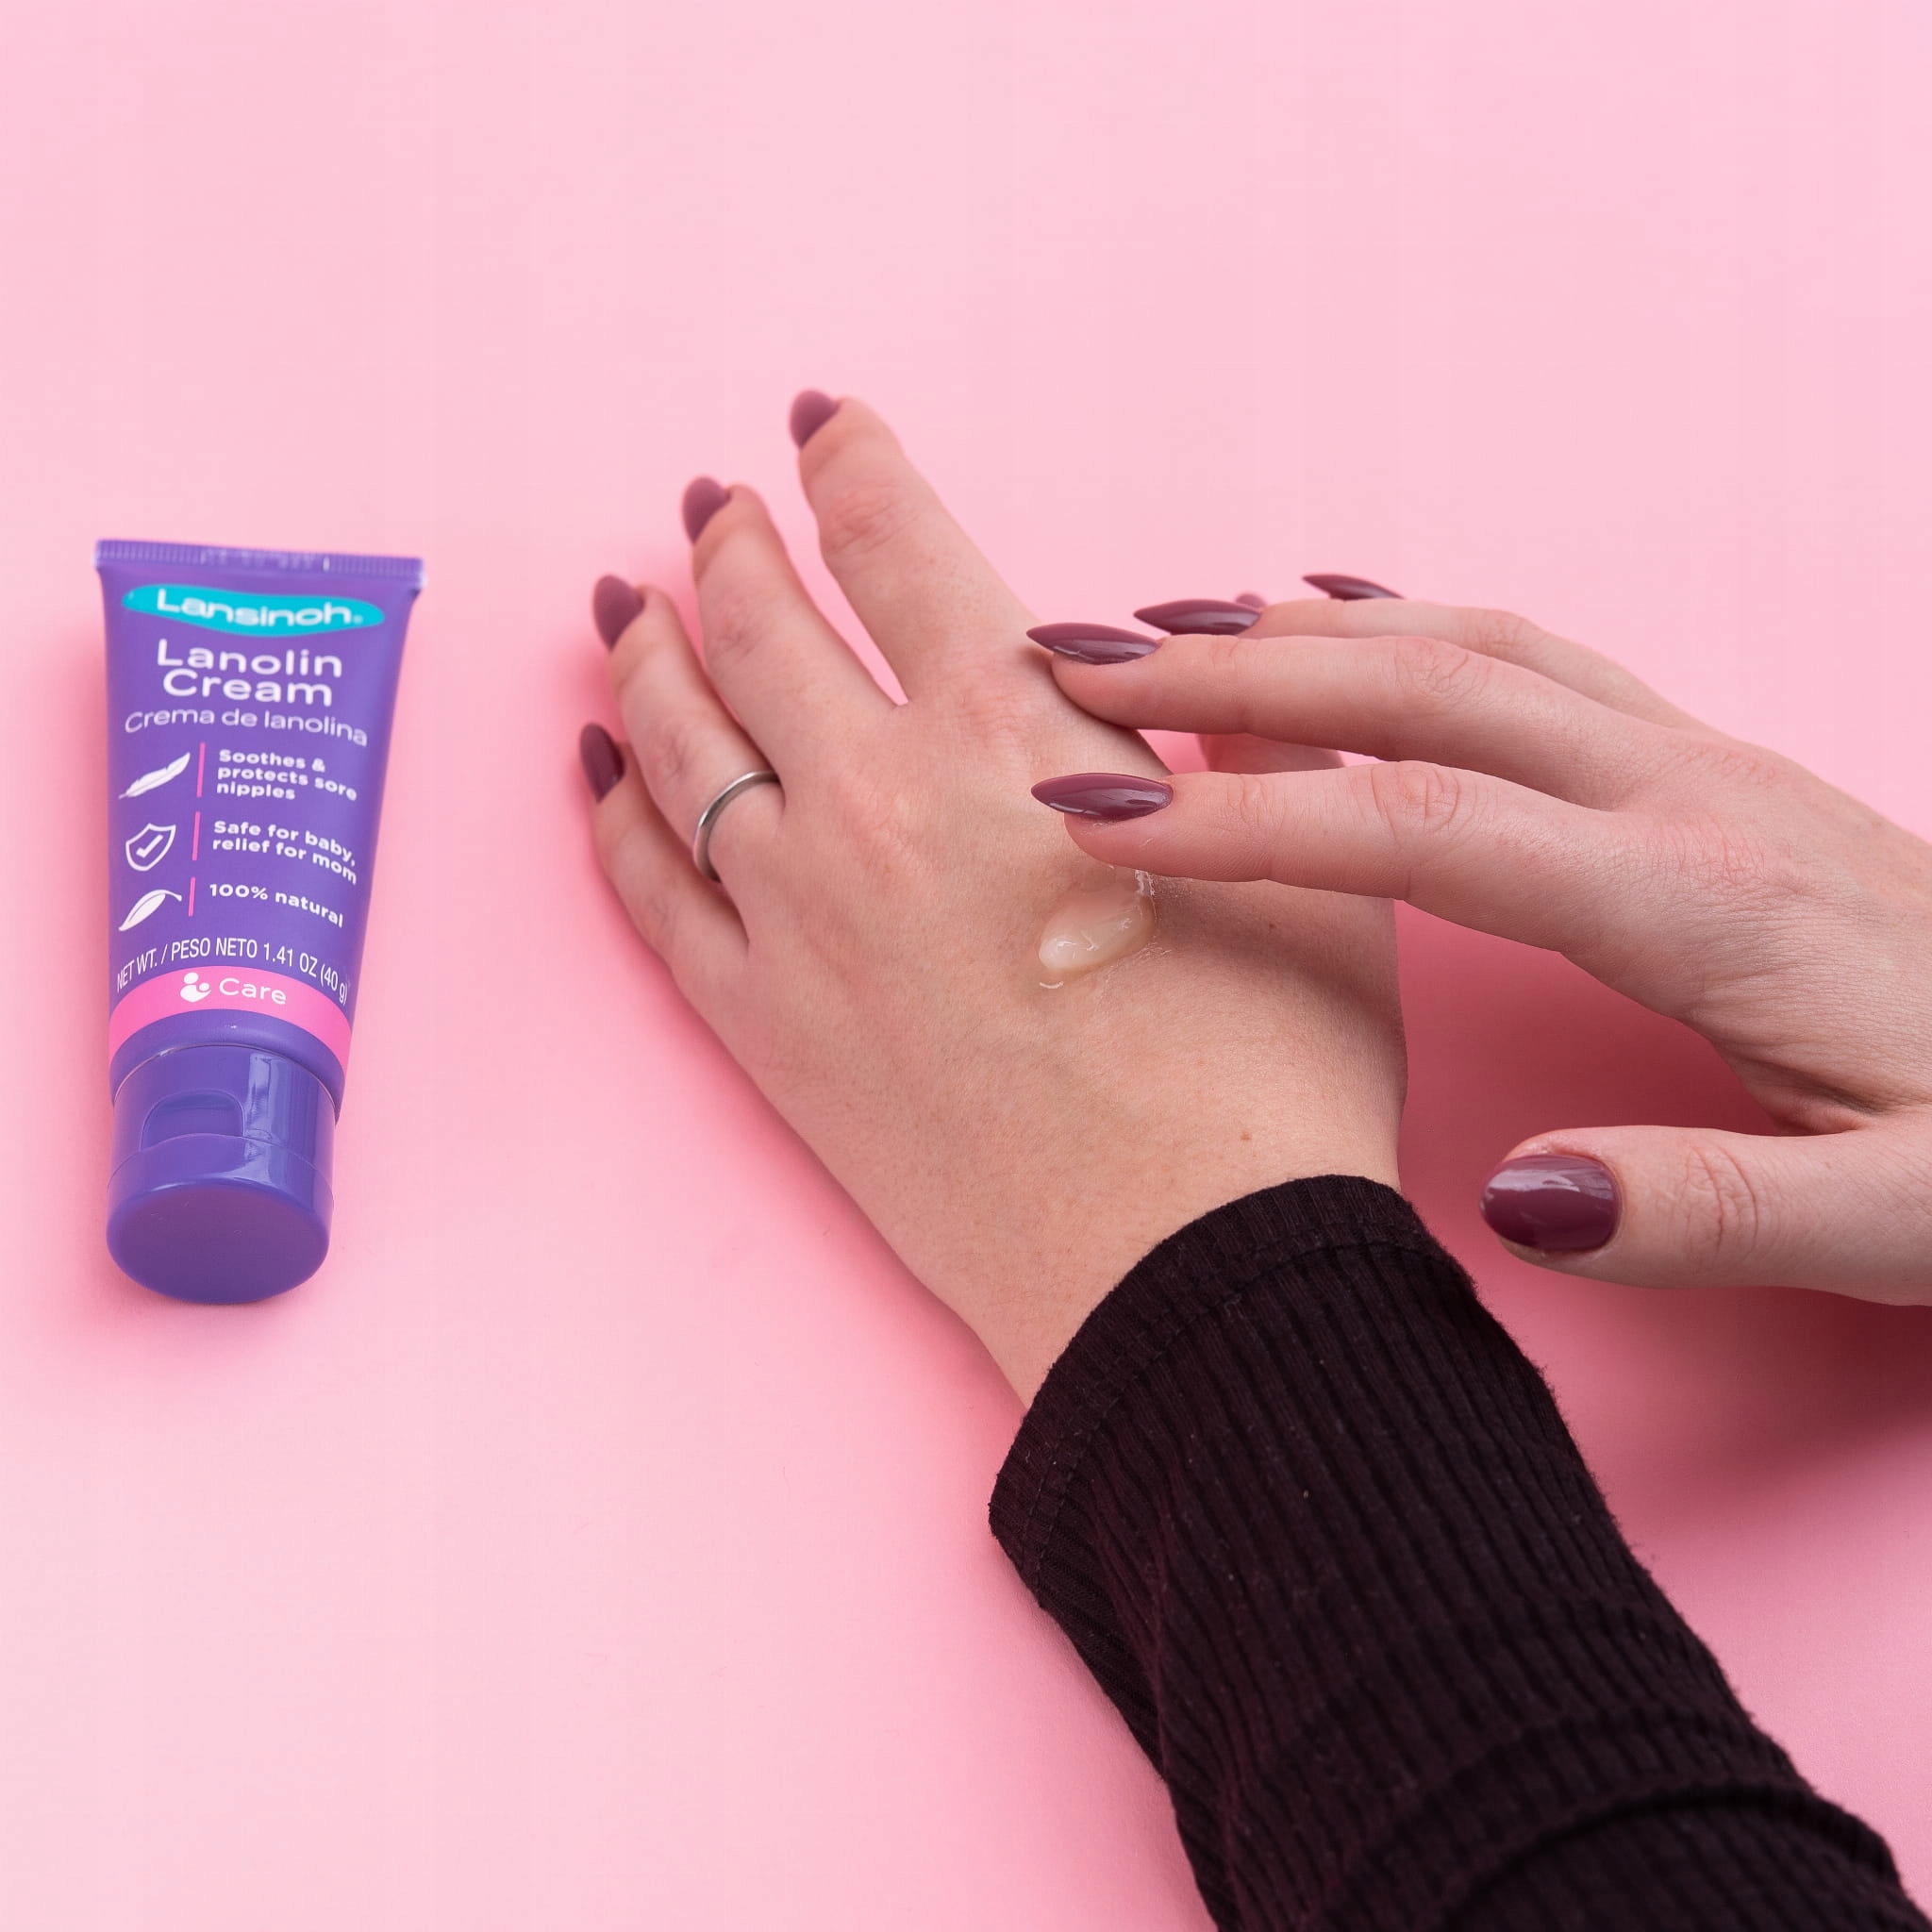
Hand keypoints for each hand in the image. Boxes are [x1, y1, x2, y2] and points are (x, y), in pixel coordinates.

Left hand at [578, 402, 1402, 1397]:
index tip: (819, 422)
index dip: (850, 462)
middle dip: (732, 539)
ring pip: (682, 736)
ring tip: (627, 599)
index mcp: (1020, 732)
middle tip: (712, 501)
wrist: (1188, 1277)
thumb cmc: (1272, 1085)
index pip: (899, 541)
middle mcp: (882, 796)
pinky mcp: (761, 1025)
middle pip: (765, 620)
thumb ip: (1253, 740)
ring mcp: (801, 913)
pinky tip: (598, 763)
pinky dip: (613, 811)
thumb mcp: (1311, 874)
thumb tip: (1215, 665)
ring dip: (649, 647)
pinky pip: (649, 888)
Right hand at [1035, 595, 1931, 1302]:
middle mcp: (1690, 793)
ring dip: (1302, 630)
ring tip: (1158, 633)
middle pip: (1424, 685)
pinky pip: (1528, 655)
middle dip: (1232, 674)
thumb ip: (1710, 1212)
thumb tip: (1510, 1199)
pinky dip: (1402, 622)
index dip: (1251, 823)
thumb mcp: (1901, 1221)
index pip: (1429, 829)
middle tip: (1071, 670)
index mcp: (1706, 899)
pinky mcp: (1707, 768)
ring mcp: (1702, 762)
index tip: (1100, 824)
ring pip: (1470, 644)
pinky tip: (1335, 616)